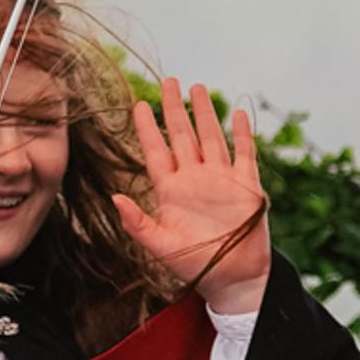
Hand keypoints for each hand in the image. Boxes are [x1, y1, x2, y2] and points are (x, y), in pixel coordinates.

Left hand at [120, 79, 269, 315]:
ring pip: (211, 137)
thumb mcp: (161, 247)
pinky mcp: (246, 185)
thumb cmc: (195, 266)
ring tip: (197, 88)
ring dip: (205, 113)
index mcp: (171, 191)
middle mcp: (194, 179)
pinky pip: (244, 153)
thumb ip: (137, 224)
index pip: (156, 151)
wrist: (233, 279)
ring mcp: (221, 180)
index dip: (147, 128)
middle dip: (174, 108)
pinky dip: (243, 133)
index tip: (138, 104)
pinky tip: (239, 113)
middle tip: (168, 81)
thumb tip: (114, 197)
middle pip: (182, 135)